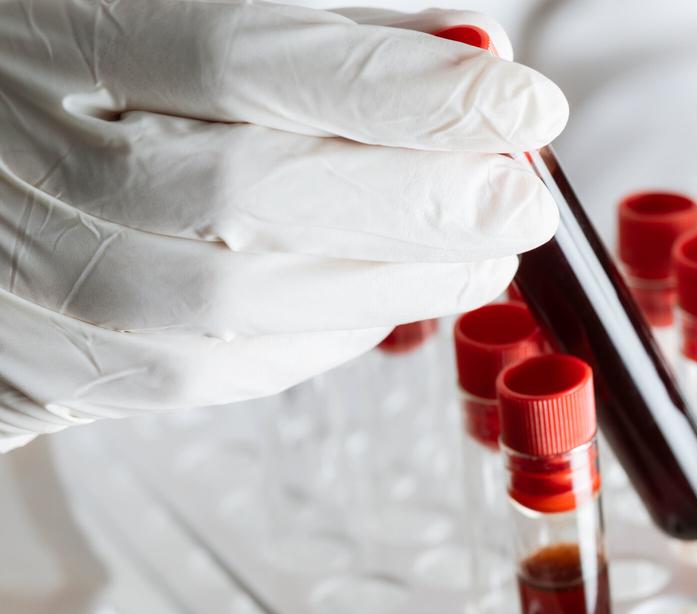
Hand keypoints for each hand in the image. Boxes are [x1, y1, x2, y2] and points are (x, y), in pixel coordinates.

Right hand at [0, 0, 566, 447]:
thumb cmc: (88, 66)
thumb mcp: (185, 3)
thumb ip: (327, 31)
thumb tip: (467, 65)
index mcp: (66, 37)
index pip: (246, 57)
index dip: (403, 90)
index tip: (522, 106)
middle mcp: (34, 161)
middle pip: (252, 196)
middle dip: (419, 206)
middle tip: (520, 201)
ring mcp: (38, 273)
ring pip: (241, 306)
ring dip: (393, 286)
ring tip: (480, 256)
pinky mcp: (61, 363)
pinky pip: (216, 369)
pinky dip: (325, 336)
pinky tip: (384, 299)